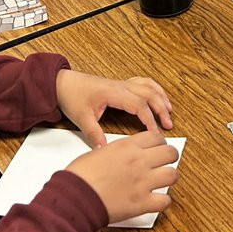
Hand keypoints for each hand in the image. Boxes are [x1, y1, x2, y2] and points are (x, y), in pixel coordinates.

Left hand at [55, 69, 173, 147]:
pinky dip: (153, 88)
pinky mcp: (120, 84)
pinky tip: (157, 95)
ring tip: (169, 110)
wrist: (62, 82)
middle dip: (161, 109)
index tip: (155, 133)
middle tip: (168, 125)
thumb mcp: (81, 118)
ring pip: (148, 86)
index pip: (139, 105)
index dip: (149, 119)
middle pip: (149, 94)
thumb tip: (104, 149)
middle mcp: (121, 86)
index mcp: (113, 92)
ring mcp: (122, 83)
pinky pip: (142, 82)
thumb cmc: (72, 96)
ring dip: (160, 97)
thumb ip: (93, 133)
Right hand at [65, 131, 179, 224]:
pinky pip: (165, 201)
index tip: (159, 147)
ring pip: (172, 175)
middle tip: (165, 162)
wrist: (74, 197)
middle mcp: (138, 161)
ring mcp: (142, 182)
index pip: (155, 137)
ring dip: (169, 177)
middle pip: (170, 153)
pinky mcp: (142, 203)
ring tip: (164, 181)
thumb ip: (116, 151)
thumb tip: (122, 154)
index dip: (160, 142)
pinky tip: (157, 200)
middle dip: (170, 157)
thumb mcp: (98, 152)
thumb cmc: (80, 176)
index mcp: (127, 146)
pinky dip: (163, 202)